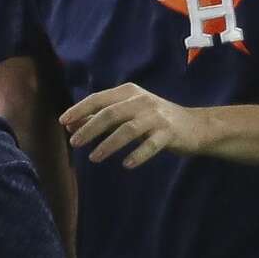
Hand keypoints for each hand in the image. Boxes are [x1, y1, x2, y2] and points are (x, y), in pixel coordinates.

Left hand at [60, 82, 202, 168]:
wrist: (195, 126)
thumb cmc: (154, 120)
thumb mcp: (127, 113)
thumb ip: (101, 116)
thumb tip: (70, 124)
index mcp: (129, 92)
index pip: (99, 99)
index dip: (80, 110)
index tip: (63, 122)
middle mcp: (142, 101)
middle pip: (110, 114)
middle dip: (90, 128)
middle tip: (74, 143)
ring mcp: (157, 117)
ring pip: (128, 130)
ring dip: (108, 144)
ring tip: (93, 158)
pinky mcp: (169, 133)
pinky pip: (151, 145)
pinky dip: (138, 154)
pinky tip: (126, 165)